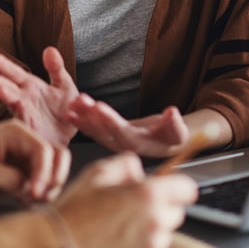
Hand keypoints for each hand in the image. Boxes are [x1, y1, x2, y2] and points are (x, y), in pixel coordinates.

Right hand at [0, 48, 78, 145]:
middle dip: (0, 84)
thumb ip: (56, 68)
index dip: (4, 66)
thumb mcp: (64, 85)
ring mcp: (27, 115)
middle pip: (9, 89)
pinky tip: (18, 110)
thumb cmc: (65, 109)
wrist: (72, 134)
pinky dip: (21, 117)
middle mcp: (25, 99)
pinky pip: (25, 123)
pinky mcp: (33, 130)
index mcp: (31, 86)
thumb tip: (49, 49)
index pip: (15, 73)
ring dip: (7, 99)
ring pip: (14, 105)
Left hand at [0, 119, 70, 204]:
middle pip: (57, 156)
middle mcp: (25, 142)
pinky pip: (43, 183)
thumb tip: (33, 189)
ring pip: (53, 170)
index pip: (44, 150)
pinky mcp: (23, 174)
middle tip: (40, 197)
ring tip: (31, 201)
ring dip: (49, 187)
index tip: (34, 193)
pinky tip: (25, 202)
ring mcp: (25, 158)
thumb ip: (12, 180)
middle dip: (53, 177)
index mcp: (16, 132)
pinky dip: (41, 194)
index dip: (44, 173)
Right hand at [55, 153, 197, 247]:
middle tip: (133, 208)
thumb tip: (140, 171)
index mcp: (148, 196)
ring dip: (150, 231)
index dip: (176, 186)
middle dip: (160, 208)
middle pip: (176, 213)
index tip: (167, 187)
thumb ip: (127, 164)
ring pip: (164, 236)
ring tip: (119, 229)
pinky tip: (116, 246)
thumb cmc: (74, 213)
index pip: (187, 189)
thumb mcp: (98, 173)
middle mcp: (155, 224)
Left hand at [67, 94, 188, 157]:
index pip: (122, 133)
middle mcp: (123, 145)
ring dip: (83, 117)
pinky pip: (93, 129)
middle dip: (91, 116)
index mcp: (138, 145)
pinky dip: (82, 120)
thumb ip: (175, 124)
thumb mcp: (179, 132)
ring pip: (95, 130)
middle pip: (104, 132)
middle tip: (81, 102)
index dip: (110, 120)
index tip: (99, 107)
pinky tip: (70, 111)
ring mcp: (113, 141)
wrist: (166, 142)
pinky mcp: (109, 135)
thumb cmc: (172, 137)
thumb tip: (172, 113)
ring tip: (72, 104)